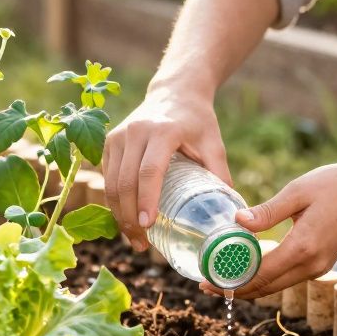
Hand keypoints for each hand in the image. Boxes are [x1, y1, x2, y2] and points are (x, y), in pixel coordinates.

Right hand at [103, 87, 230, 251]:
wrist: (175, 92)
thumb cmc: (197, 120)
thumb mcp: (213, 142)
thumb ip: (220, 173)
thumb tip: (230, 213)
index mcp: (162, 131)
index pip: (149, 171)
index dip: (146, 200)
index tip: (148, 226)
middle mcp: (135, 132)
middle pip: (125, 181)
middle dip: (129, 217)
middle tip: (141, 243)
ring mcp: (118, 136)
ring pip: (110, 182)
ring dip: (119, 214)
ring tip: (134, 239)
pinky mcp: (110, 141)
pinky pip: (106, 176)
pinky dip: (113, 202)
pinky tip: (125, 220)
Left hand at [203, 156, 336, 299]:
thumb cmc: (335, 184)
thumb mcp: (297, 192)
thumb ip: (267, 211)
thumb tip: (236, 221)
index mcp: (303, 247)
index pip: (259, 276)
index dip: (230, 282)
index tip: (206, 282)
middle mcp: (312, 264)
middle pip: (266, 288)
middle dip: (234, 290)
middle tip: (206, 286)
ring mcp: (319, 267)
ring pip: (276, 286)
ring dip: (249, 286)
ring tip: (222, 280)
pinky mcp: (322, 263)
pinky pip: (287, 277)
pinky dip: (265, 278)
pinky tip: (248, 269)